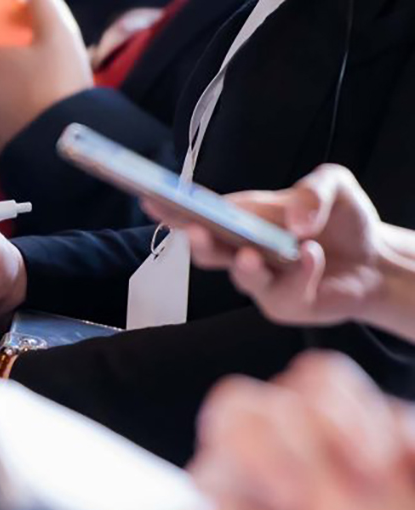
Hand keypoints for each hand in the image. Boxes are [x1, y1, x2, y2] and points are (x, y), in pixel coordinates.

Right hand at [144, 164, 388, 326]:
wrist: (376, 260)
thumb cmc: (341, 221)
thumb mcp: (334, 186)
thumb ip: (314, 191)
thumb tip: (296, 221)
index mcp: (243, 219)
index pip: (201, 213)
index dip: (173, 209)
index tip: (152, 200)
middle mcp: (242, 252)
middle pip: (208, 251)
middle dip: (198, 242)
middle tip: (197, 231)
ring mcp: (262, 282)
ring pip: (241, 278)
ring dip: (245, 266)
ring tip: (254, 253)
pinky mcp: (285, 305)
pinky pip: (285, 294)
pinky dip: (300, 274)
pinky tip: (313, 257)